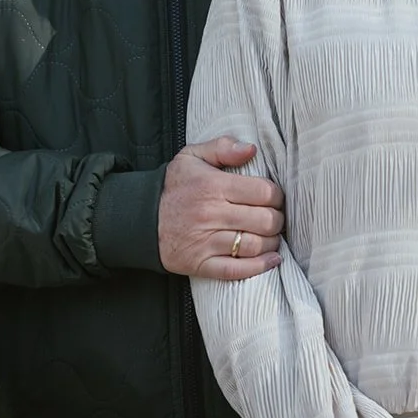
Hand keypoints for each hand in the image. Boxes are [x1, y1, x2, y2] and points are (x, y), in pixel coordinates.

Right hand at [159, 137, 283, 277]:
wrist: (140, 219)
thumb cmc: (173, 186)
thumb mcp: (192, 156)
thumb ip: (223, 147)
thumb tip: (252, 149)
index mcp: (213, 186)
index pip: (263, 192)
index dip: (276, 195)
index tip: (274, 197)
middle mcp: (211, 214)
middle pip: (265, 220)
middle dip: (278, 219)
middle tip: (276, 217)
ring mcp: (206, 242)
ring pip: (255, 245)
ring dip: (272, 242)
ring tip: (272, 236)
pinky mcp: (201, 264)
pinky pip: (237, 270)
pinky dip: (259, 267)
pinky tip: (272, 259)